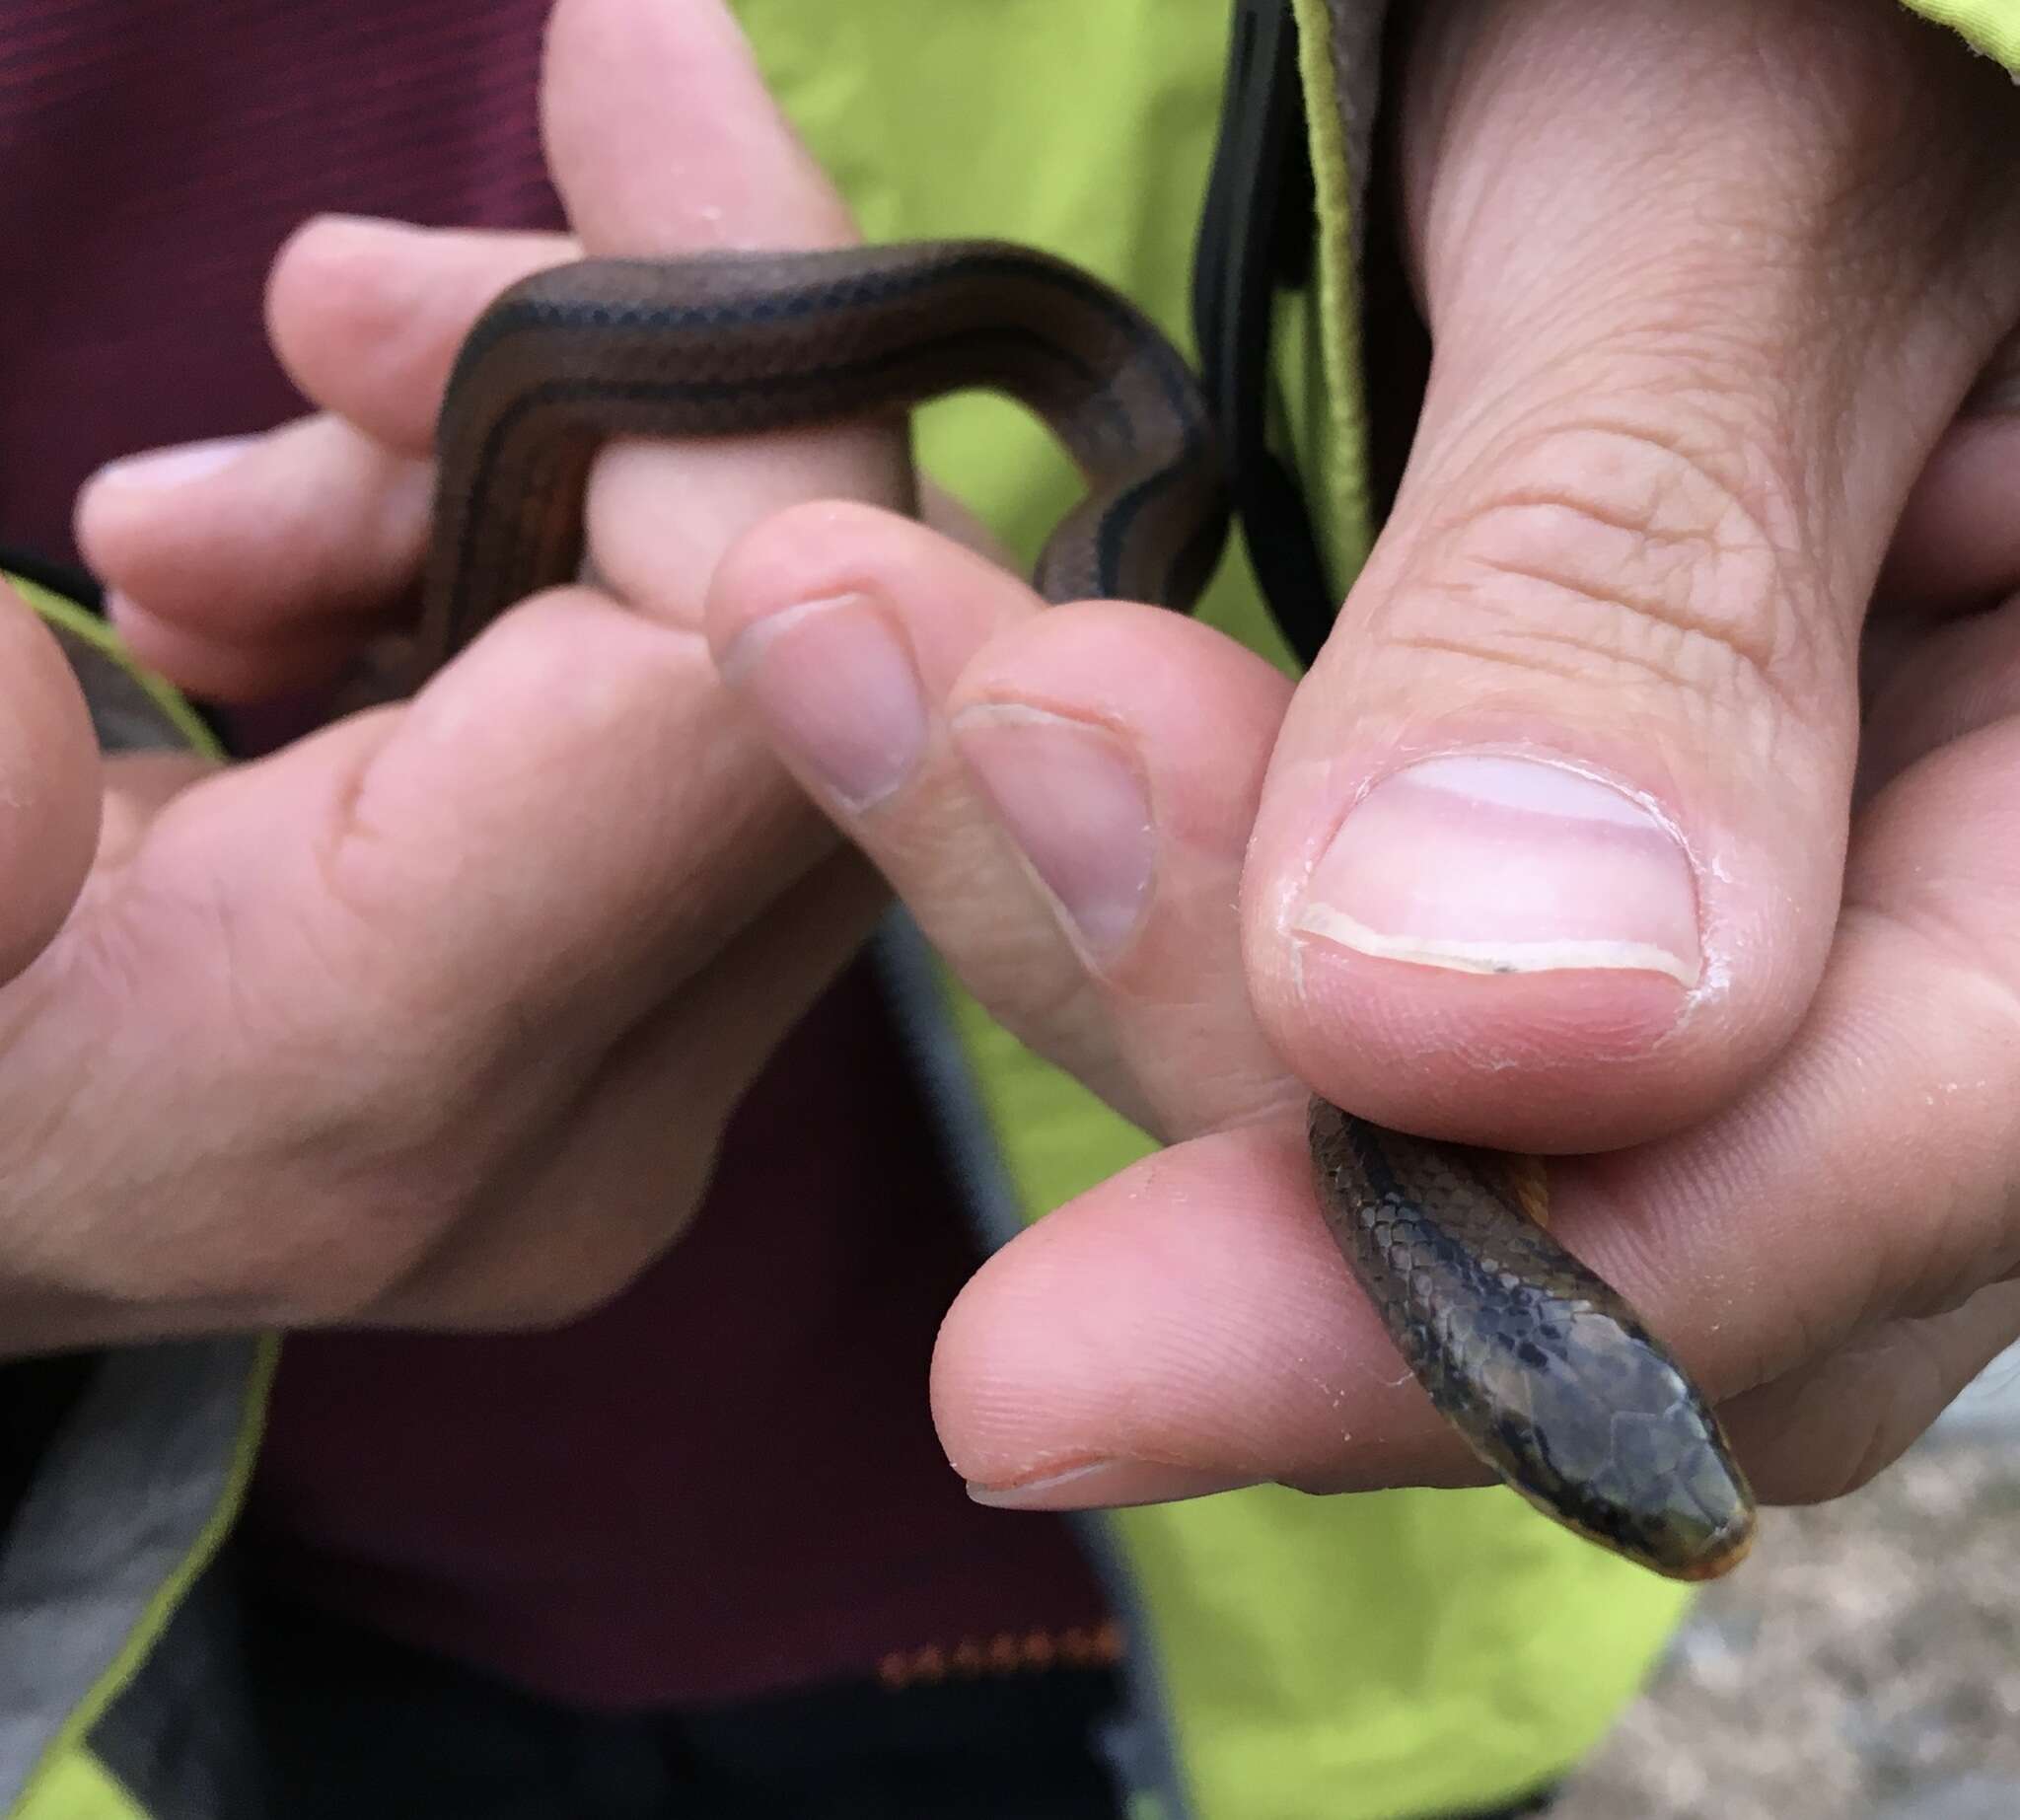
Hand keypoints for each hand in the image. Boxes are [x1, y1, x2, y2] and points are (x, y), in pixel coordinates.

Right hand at [3, 0, 900, 1349]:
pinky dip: (549, 591)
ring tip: (218, 523)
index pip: (737, 689)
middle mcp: (575, 1124)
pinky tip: (307, 602)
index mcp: (356, 1077)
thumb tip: (109, 701)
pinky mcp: (637, 1039)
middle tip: (320, 318)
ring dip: (539, 492)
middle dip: (613, 396)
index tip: (624, 65)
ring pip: (782, 682)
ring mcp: (633, 1097)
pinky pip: (719, 741)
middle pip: (810, 664)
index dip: (721, 354)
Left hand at [703, 0, 2019, 1510]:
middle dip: (1205, 1054)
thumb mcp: (1723, 201)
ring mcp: (1709, 909)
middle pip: (1578, 1216)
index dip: (1450, 1323)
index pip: (1852, 1170)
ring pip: (1380, 1118)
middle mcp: (1921, 912)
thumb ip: (1633, 597)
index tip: (1033, 1381)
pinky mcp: (1489, 868)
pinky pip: (1270, 967)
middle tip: (956, 749)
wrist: (1626, 20)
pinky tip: (882, 672)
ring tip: (840, 639)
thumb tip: (1481, 1031)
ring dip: (1082, 919)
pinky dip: (1066, 850)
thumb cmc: (1748, 11)